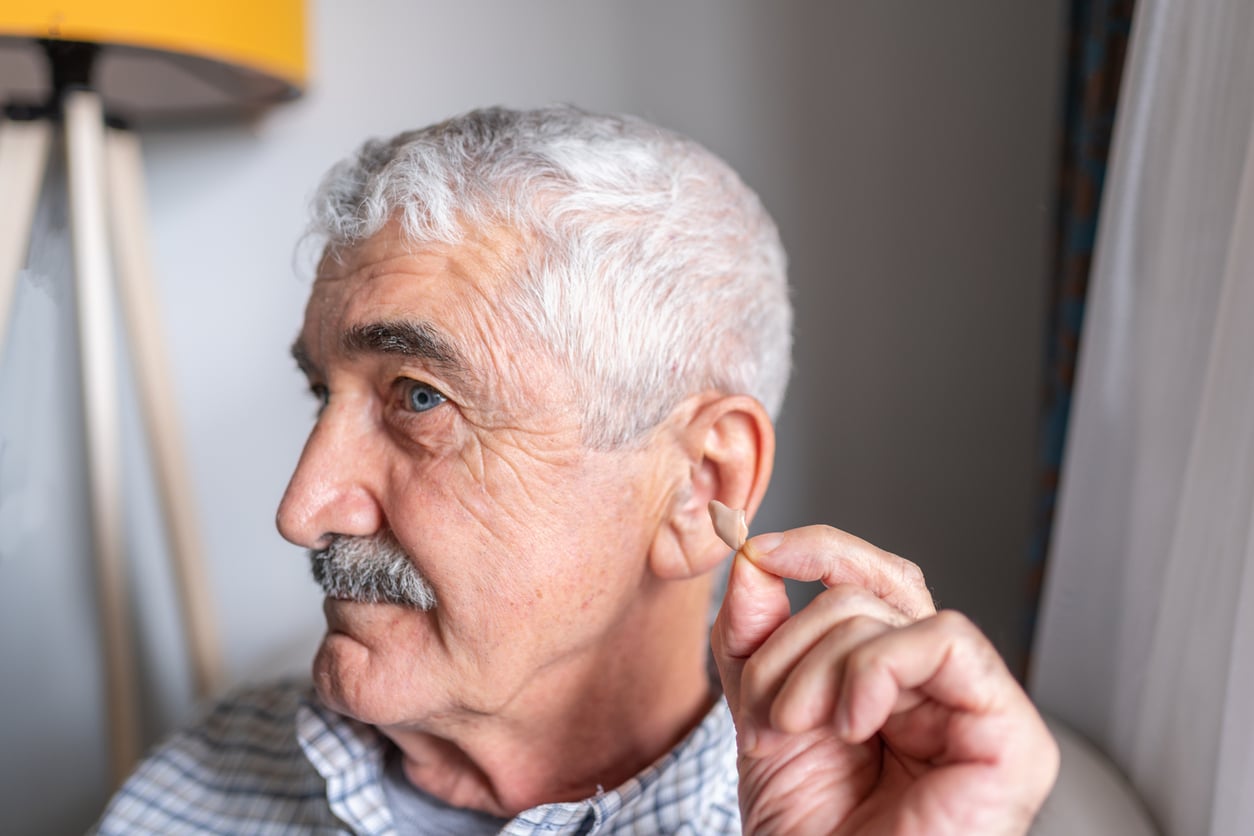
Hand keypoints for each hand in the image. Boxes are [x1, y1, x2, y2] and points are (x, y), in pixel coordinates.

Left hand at [710, 526, 1058, 834]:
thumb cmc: (808, 829)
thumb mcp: (763, 713)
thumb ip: (756, 637)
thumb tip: (751, 558)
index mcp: (891, 678)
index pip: (869, 579)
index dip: (816, 550)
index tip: (753, 550)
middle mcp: (939, 687)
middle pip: (872, 588)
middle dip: (795, 640)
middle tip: (770, 711)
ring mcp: (979, 708)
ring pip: (892, 613)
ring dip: (819, 667)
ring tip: (795, 730)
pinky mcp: (1013, 734)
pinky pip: (946, 641)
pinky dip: (878, 670)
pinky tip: (855, 724)